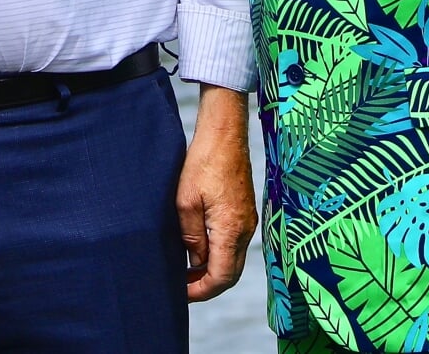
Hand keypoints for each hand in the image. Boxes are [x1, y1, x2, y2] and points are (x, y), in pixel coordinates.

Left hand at [176, 84, 256, 301]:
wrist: (224, 135)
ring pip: (233, 260)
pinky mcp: (245, 212)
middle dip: (207, 286)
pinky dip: (218, 255)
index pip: (220, 277)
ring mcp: (248, 221)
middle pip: (230, 274)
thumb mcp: (185, 203)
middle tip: (181, 287)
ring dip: (212, 270)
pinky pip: (234, 244)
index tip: (180, 294)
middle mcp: (245, 230)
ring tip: (185, 270)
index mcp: (231, 230)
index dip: (200, 291)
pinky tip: (198, 249)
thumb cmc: (202, 164)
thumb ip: (190, 238)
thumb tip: (194, 262)